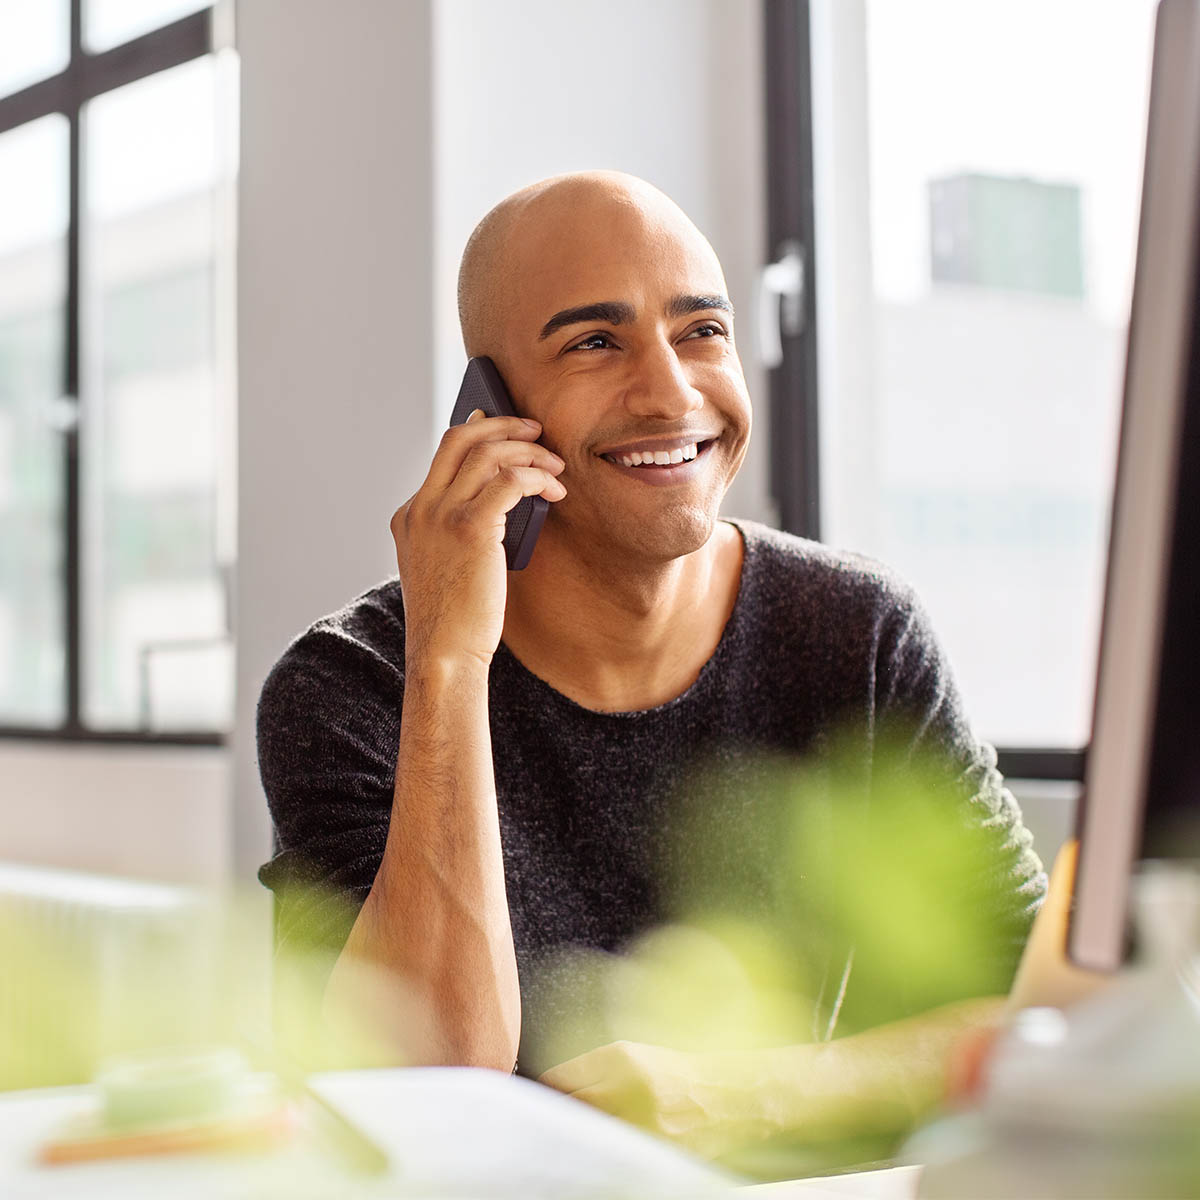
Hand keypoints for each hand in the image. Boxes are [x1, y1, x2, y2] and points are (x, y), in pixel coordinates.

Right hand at [390, 409, 565, 666]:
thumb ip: (459, 530)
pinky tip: (553, 490)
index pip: (444, 456)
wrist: (443, 654)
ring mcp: (440, 515)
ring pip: (487, 452)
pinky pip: (509, 479)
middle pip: (460, 438)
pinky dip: (536, 476)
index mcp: (409, 515)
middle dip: (503, 425)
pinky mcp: (469, 528)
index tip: (506, 430)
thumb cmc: (454, 619)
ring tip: (555, 466)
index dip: (480, 434)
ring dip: (528, 452)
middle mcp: (420, 508)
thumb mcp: (444, 565)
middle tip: (536, 431)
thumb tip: (504, 499)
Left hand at [539, 1040, 774, 1160]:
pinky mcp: (652, 1153)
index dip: (543, 1093)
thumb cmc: (673, 1072)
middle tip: (543, 1128)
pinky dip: (599, 1159)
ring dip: (575, 1142)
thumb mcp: (630, 1056)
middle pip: (568, 1110)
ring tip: (568, 1144)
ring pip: (586, 1140)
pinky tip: (596, 1157)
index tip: (534, 1100)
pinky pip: (610, 1159)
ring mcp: (641, 1124)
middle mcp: (628, 1089)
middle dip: (555, 1119)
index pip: (558, 1080)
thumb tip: (548, 1090)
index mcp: (619, 1058)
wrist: (727, 1097)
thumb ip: (590, 1070)